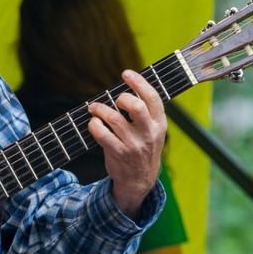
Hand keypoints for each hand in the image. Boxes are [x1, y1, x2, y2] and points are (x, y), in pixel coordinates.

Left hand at [87, 69, 166, 218]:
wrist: (140, 180)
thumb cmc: (143, 148)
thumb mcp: (153, 130)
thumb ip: (145, 111)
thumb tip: (128, 86)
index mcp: (159, 123)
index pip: (152, 98)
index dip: (139, 82)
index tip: (126, 73)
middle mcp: (148, 133)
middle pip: (136, 106)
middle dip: (121, 98)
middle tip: (114, 99)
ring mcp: (133, 144)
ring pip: (114, 119)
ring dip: (100, 109)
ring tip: (94, 108)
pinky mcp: (118, 153)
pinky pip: (101, 134)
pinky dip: (93, 125)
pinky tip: (93, 123)